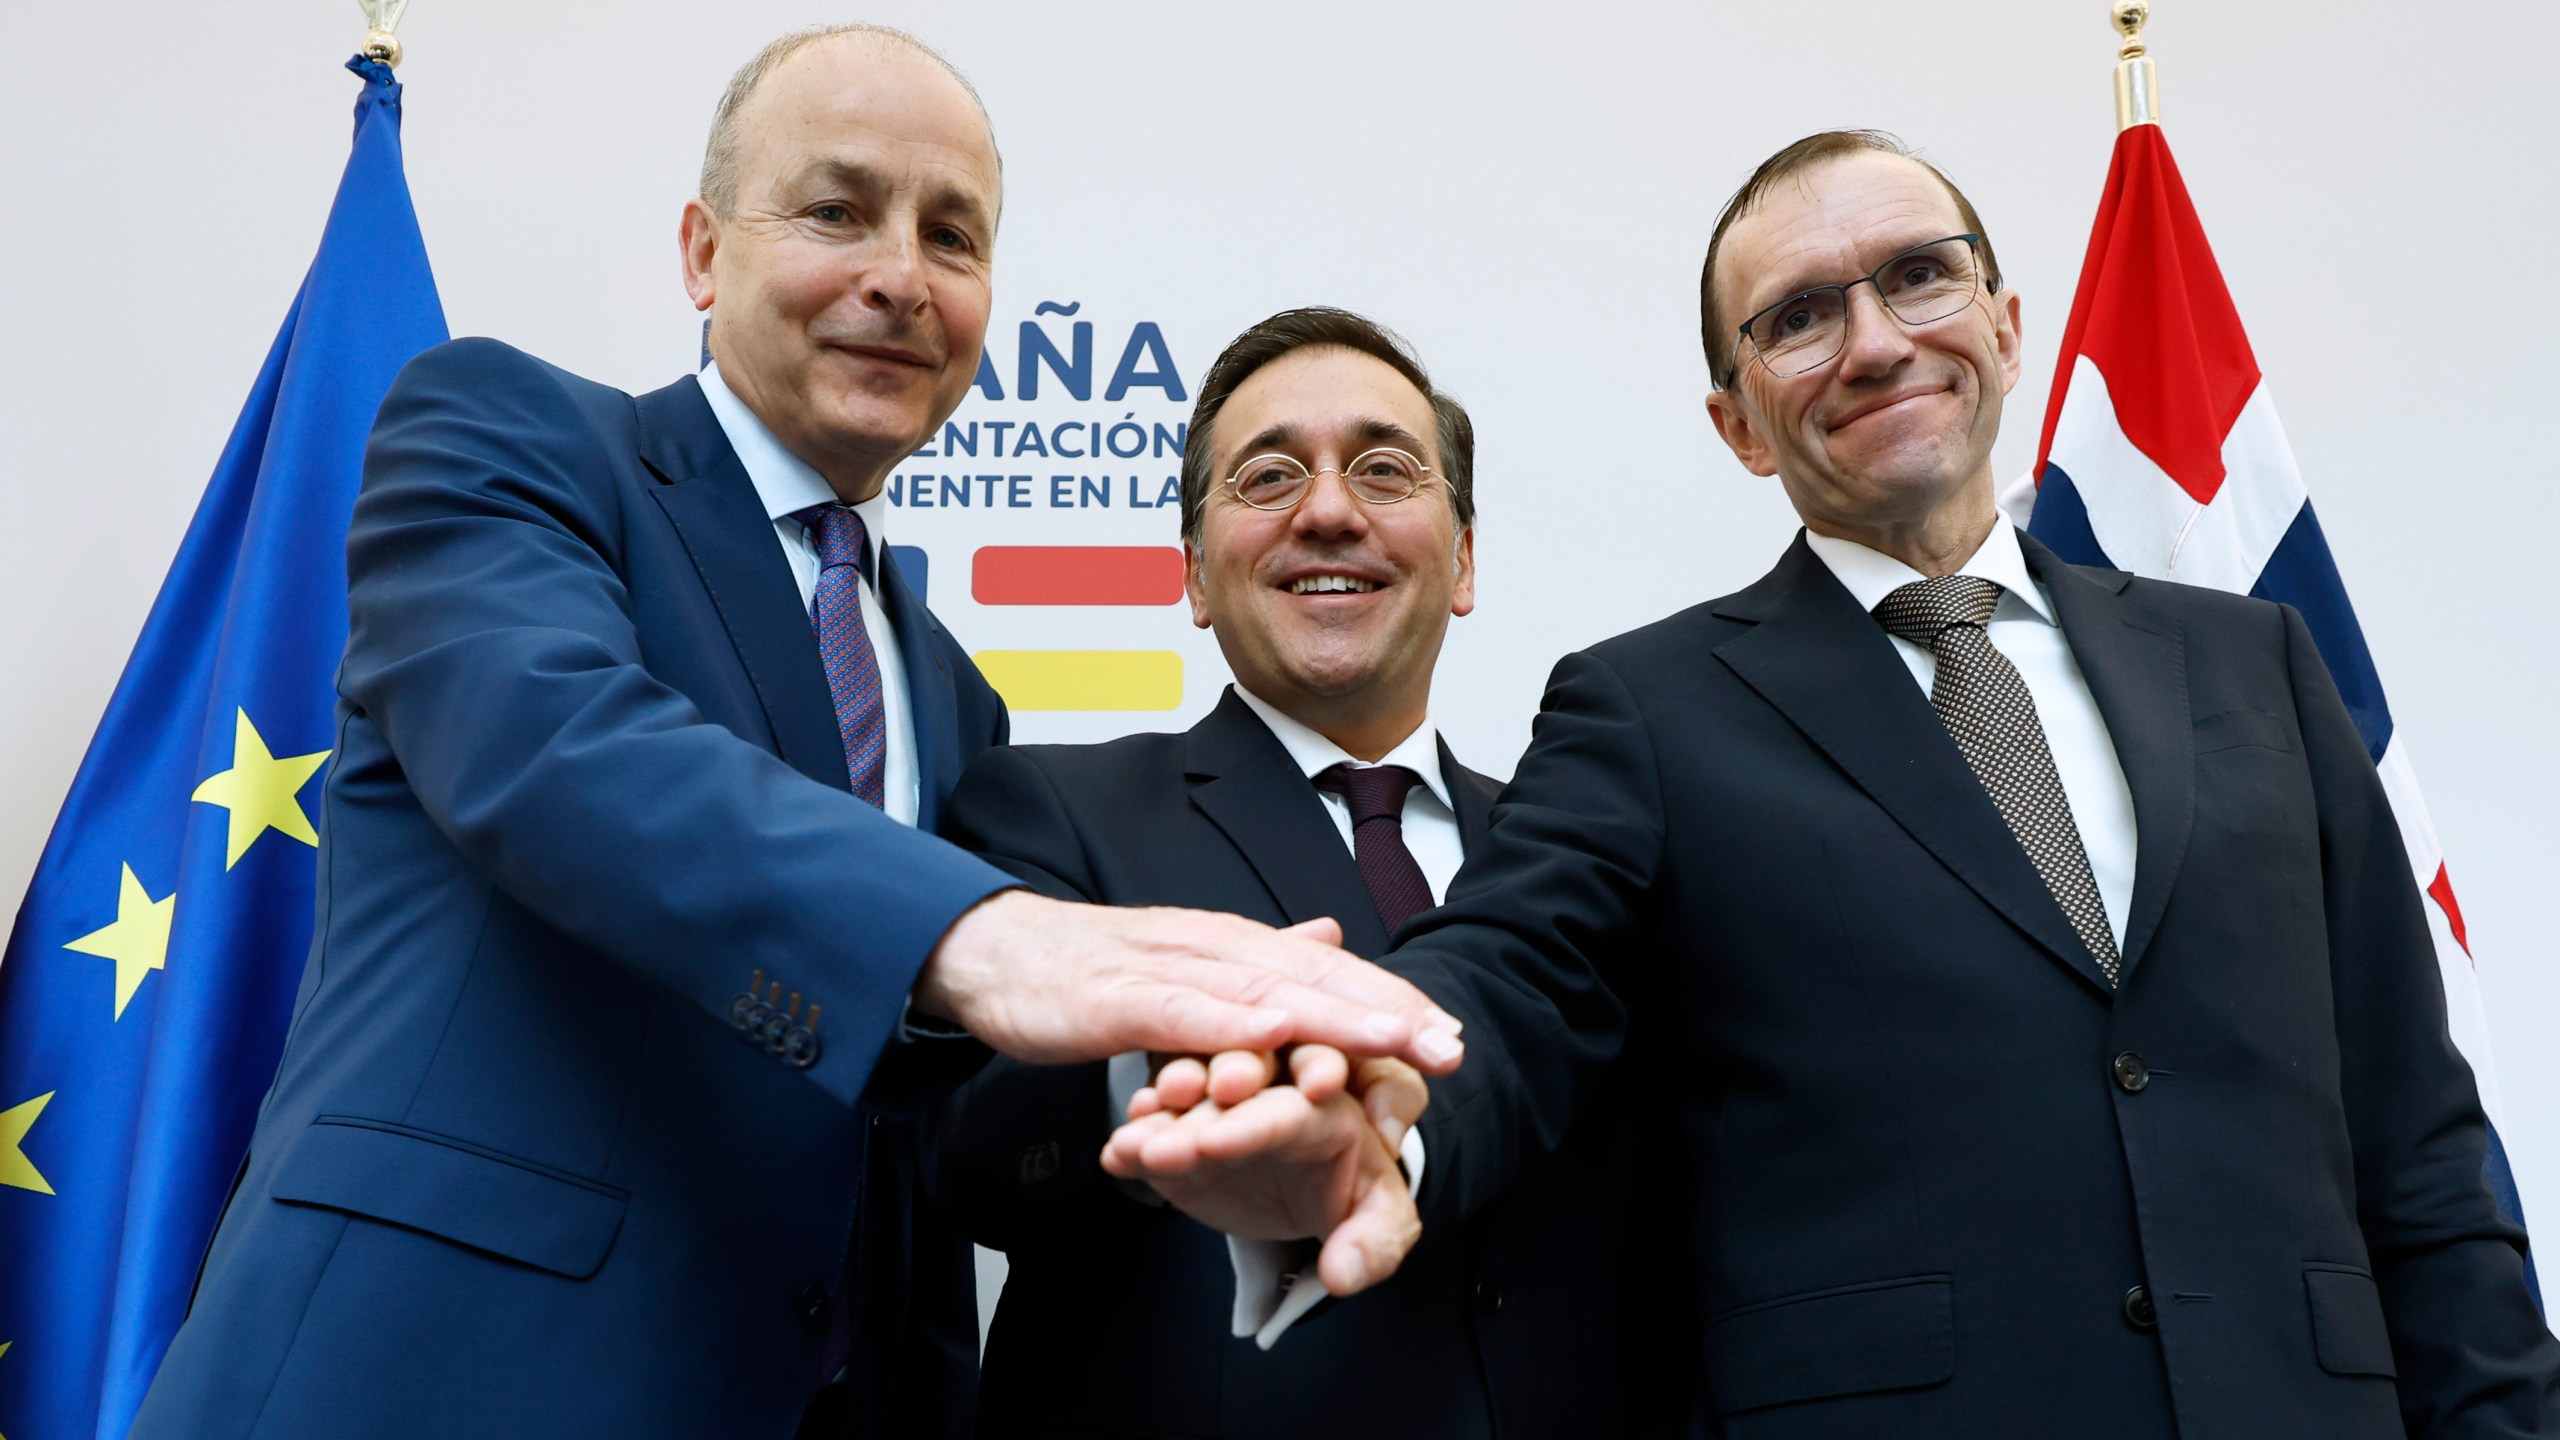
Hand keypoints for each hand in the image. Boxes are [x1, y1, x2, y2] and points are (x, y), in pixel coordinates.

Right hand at [910, 893, 1464, 1072]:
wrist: (993, 952)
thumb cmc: (1089, 971)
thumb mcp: (1188, 967)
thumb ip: (1259, 959)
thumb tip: (1333, 938)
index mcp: (1233, 948)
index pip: (1329, 973)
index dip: (1392, 1002)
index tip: (1451, 1036)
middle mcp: (1214, 948)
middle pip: (1315, 978)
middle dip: (1388, 1011)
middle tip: (1451, 1045)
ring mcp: (1169, 969)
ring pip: (1264, 991)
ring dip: (1334, 1014)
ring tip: (1395, 1039)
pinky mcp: (1122, 997)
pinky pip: (1185, 1012)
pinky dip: (1234, 1022)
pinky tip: (1277, 1034)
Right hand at [1103, 1046, 1429, 1295]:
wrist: (1318, 1201)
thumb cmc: (1356, 1201)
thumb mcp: (1380, 1224)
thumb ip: (1371, 1246)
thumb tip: (1342, 1274)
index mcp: (1327, 1107)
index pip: (1293, 1109)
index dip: (1254, 1123)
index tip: (1215, 1143)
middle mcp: (1272, 1094)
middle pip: (1234, 1088)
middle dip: (1197, 1110)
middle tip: (1165, 1133)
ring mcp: (1224, 1111)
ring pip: (1189, 1102)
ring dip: (1160, 1122)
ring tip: (1133, 1144)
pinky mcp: (1188, 1135)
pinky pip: (1160, 1130)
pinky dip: (1138, 1141)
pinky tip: (1117, 1154)